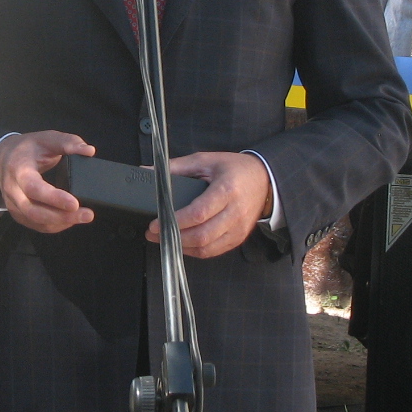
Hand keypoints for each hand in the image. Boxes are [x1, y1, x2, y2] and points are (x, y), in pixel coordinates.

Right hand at [0, 131, 95, 232]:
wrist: (3, 158)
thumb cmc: (28, 148)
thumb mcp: (47, 138)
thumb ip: (68, 142)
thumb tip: (89, 151)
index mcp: (19, 169)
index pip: (33, 188)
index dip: (53, 198)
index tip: (75, 203)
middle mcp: (13, 190)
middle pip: (34, 211)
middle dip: (62, 217)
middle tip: (87, 215)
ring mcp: (14, 204)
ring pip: (36, 221)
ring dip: (61, 223)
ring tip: (83, 217)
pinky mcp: (18, 214)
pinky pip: (36, 225)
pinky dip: (55, 225)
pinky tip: (70, 220)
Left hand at [147, 152, 271, 258]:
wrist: (264, 179)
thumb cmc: (234, 169)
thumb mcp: (206, 160)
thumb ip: (176, 167)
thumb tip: (146, 171)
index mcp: (227, 190)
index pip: (199, 213)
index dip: (175, 221)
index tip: (155, 223)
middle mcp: (235, 212)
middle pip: (202, 235)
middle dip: (173, 237)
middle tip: (153, 233)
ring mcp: (239, 228)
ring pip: (206, 247)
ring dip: (181, 247)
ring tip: (163, 239)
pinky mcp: (238, 238)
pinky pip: (213, 251)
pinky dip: (194, 251)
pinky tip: (181, 243)